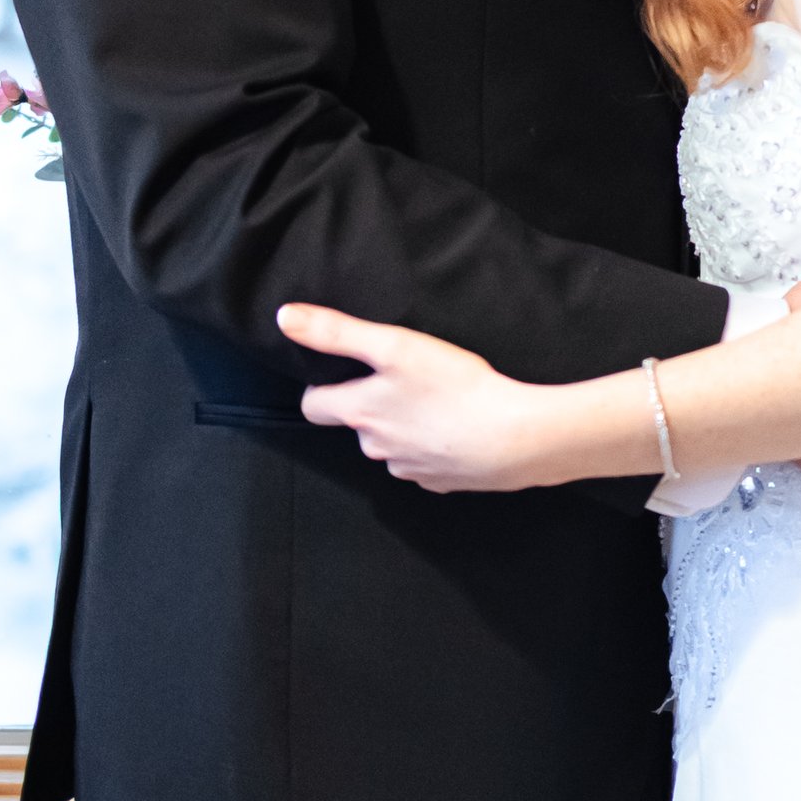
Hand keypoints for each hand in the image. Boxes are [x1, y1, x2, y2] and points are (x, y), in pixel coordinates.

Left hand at [276, 304, 558, 492]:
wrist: (514, 438)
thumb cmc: (454, 388)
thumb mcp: (393, 345)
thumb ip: (337, 331)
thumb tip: (285, 318)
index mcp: (359, 414)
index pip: (313, 406)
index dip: (321, 387)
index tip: (342, 372)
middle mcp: (375, 447)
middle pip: (356, 425)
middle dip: (370, 405)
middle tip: (401, 380)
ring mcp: (408, 469)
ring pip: (392, 445)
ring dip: (404, 426)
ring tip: (434, 402)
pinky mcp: (441, 481)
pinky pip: (425, 462)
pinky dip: (434, 446)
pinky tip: (456, 427)